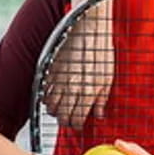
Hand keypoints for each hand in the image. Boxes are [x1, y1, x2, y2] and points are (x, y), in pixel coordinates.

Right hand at [44, 4, 113, 128]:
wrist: (87, 29)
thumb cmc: (101, 52)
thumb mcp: (108, 76)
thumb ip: (102, 98)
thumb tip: (99, 116)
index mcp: (89, 92)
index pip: (77, 119)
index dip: (78, 125)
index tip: (79, 125)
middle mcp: (72, 90)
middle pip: (63, 117)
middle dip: (66, 121)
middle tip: (71, 119)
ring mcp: (59, 82)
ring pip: (51, 108)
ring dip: (56, 112)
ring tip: (63, 109)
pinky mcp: (50, 73)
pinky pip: (44, 94)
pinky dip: (47, 100)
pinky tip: (54, 98)